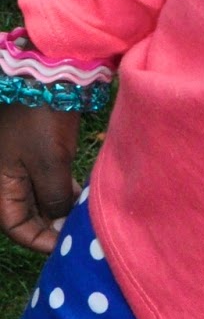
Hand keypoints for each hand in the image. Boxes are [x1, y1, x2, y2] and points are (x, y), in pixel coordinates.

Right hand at [0, 104, 80, 252]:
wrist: (46, 73)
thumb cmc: (41, 119)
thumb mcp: (50, 163)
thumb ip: (53, 197)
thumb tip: (59, 221)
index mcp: (0, 184)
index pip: (15, 227)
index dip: (39, 240)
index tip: (65, 245)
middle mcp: (7, 176)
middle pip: (26, 214)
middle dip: (51, 225)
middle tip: (78, 232)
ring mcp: (22, 161)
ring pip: (39, 197)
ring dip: (59, 207)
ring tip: (82, 215)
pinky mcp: (38, 148)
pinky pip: (47, 178)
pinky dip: (62, 189)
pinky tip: (80, 194)